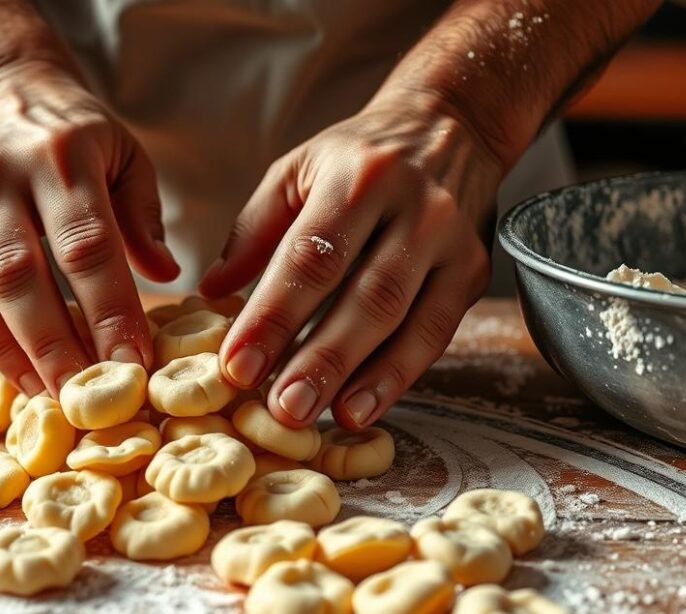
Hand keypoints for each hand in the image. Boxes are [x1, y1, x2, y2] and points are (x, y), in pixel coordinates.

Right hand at [0, 62, 178, 395]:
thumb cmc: (75, 134)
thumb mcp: (125, 154)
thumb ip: (143, 215)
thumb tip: (166, 275)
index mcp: (62, 157)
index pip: (87, 245)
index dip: (109, 309)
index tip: (135, 362)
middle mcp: (3, 179)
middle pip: (26, 276)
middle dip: (59, 345)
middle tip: (90, 398)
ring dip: (19, 354)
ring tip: (55, 399)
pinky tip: (23, 378)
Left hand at [200, 95, 501, 429]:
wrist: (451, 124)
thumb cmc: (358, 157)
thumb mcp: (297, 170)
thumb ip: (254, 231)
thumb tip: (212, 291)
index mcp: (357, 177)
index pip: (310, 257)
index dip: (272, 315)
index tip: (237, 365)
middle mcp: (413, 207)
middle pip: (364, 295)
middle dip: (319, 358)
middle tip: (281, 409)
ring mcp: (450, 241)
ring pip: (406, 320)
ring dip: (361, 378)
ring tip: (321, 418)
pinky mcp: (473, 271)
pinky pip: (436, 332)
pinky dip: (398, 375)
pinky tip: (362, 409)